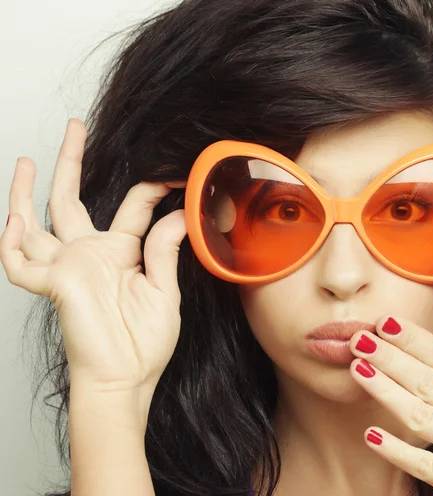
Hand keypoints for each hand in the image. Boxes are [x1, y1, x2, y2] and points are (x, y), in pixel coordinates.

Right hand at [1, 118, 187, 399]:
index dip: (152, 188)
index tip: (173, 172)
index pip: (134, 207)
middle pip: (72, 199)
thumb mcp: (163, 291)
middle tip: (74, 127)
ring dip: (25, 193)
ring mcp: (68, 267)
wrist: (125, 378)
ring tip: (27, 160)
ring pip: (37, 222)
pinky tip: (13, 219)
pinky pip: (20, 263)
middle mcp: (90, 253)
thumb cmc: (144, 343)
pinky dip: (11, 243)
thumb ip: (164, 250)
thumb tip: (180, 212)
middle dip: (70, 162)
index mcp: (121, 252)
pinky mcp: (53, 285)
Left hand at [348, 305, 432, 494]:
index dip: (415, 339)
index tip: (387, 322)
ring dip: (385, 392)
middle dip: (389, 357)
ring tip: (357, 370)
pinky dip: (397, 451)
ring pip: (419, 416)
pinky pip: (425, 467)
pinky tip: (371, 435)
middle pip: (426, 381)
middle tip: (358, 337)